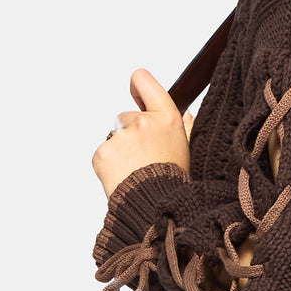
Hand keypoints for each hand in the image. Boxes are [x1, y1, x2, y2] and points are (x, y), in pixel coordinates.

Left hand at [92, 68, 192, 198]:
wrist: (157, 208)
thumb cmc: (174, 182)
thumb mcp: (187, 152)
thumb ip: (187, 129)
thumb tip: (188, 115)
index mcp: (167, 118)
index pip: (144, 82)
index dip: (138, 86)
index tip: (135, 92)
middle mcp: (144, 122)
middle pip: (126, 116)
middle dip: (130, 133)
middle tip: (144, 157)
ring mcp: (122, 137)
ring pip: (114, 138)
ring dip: (120, 151)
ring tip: (135, 171)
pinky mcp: (103, 152)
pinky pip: (103, 153)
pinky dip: (108, 164)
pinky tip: (123, 176)